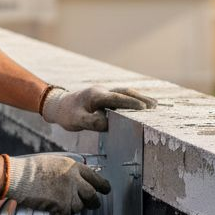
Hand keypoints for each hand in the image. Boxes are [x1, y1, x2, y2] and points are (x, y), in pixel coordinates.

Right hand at [6, 154, 110, 214]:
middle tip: (92, 206)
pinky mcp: (61, 204)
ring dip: (72, 208)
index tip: (105, 191)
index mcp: (74, 167)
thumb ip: (69, 171)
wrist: (18, 176)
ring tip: (59, 204)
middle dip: (93, 202)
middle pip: (92, 195)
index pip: (95, 178)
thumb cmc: (32, 169)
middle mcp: (74, 179)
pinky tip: (52, 209)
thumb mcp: (55, 162)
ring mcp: (69, 192)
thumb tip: (78, 180)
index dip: (102, 186)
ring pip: (79, 207)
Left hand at [40, 86, 156, 131]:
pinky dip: (133, 99)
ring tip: (154, 104)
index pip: (115, 99)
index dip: (130, 103)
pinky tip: (142, 104)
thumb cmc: (67, 114)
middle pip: (125, 93)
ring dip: (139, 97)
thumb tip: (107, 123)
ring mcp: (104, 93)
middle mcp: (102, 92)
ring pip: (125, 93)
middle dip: (140, 99)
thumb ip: (91, 122)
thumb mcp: (76, 121)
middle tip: (155, 106)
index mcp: (95, 96)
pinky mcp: (105, 97)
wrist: (59, 105)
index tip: (143, 108)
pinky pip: (122, 96)